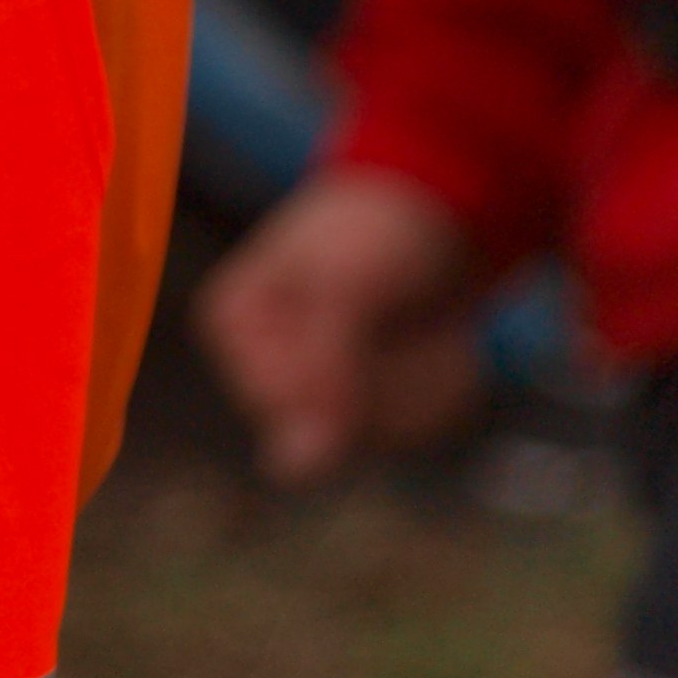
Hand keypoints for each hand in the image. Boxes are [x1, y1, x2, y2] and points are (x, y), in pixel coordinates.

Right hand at [196, 167, 485, 484]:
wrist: (440, 205)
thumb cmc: (375, 228)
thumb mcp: (344, 286)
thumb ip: (320, 373)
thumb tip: (292, 472)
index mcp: (232, 324)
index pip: (283, 405)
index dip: (344, 373)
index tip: (363, 312)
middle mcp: (265, 368)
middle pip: (340, 431)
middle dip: (393, 372)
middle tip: (402, 311)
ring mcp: (322, 391)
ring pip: (389, 433)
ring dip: (427, 375)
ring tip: (425, 321)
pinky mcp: (372, 403)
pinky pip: (420, 426)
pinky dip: (445, 379)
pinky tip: (439, 338)